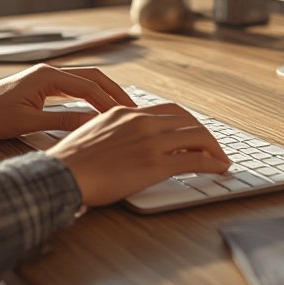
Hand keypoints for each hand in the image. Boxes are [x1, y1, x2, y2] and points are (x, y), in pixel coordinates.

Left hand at [0, 64, 135, 139]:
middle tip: (135, 110)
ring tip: (123, 110)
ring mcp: (48, 77)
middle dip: (115, 93)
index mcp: (48, 76)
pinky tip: (101, 109)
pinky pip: (76, 88)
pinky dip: (92, 97)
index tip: (126, 117)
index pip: (89, 87)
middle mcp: (51, 71)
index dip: (110, 103)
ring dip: (105, 94)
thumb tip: (92, 124)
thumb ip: (63, 121)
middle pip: (94, 77)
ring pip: (86, 81)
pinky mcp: (45, 85)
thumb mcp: (28, 122)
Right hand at [47, 102, 230, 206]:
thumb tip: (128, 142)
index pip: (169, 110)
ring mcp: (150, 142)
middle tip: (213, 148)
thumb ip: (116, 131)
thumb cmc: (71, 161)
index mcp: (126, 113)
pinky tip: (219, 169)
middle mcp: (141, 122)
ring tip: (221, 160)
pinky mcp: (155, 165)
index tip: (194, 134)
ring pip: (197, 137)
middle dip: (204, 134)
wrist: (62, 174)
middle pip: (187, 120)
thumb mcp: (94, 132)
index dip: (187, 123)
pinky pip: (194, 161)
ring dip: (214, 149)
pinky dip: (212, 164)